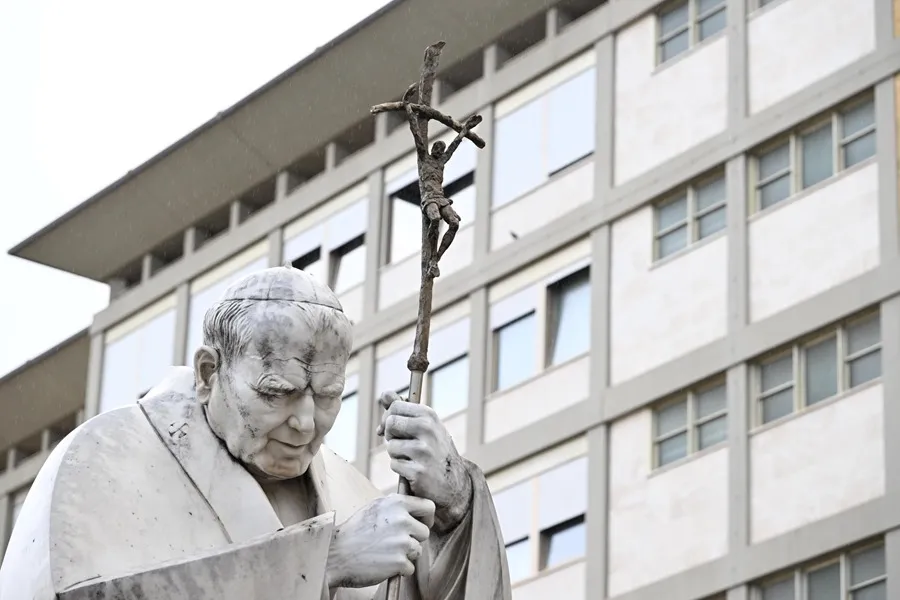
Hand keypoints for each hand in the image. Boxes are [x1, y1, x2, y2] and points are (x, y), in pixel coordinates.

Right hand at [326, 494, 434, 588]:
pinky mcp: (399, 561)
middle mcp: (401, 519)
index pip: (428, 506)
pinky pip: (409, 567)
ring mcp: (401, 541)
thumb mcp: (375, 508)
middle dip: (414, 539)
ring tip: (385, 553)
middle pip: (425, 532)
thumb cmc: (354, 532)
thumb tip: (415, 508)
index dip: (426, 518)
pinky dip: (399, 569)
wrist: (335, 555)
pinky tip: (383, 564)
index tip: (420, 525)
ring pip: (417, 550)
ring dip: (405, 555)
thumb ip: (396, 506)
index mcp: (396, 503)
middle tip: (396, 543)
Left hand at [376, 391, 472, 532]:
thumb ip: (403, 409)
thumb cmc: (434, 451)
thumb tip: (385, 394)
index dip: (389, 417)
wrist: (453, 482)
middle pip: (390, 423)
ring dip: (396, 455)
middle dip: (391, 436)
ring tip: (411, 459)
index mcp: (429, 416)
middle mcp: (428, 430)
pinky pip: (394, 464)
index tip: (393, 427)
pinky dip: (400, 469)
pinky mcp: (418, 470)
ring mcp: (424, 450)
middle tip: (402, 444)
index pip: (395, 406)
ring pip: (391, 446)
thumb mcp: (425, 426)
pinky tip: (413, 470)